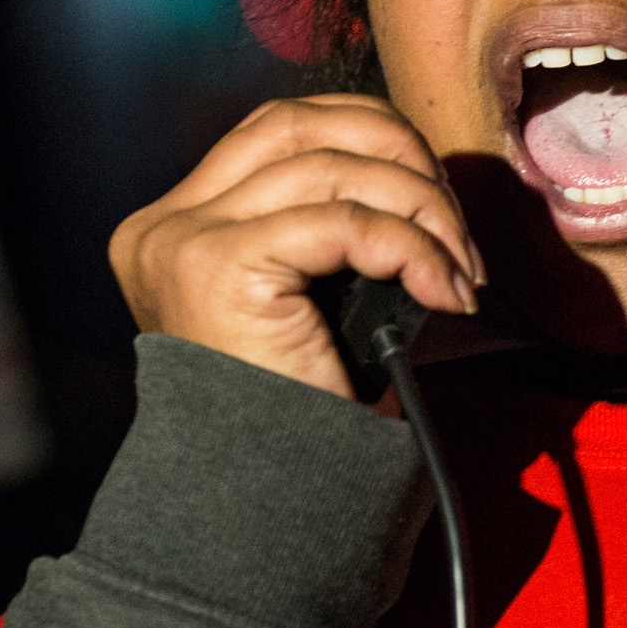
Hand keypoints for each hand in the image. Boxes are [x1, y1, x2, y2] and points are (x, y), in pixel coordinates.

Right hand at [110, 95, 485, 399]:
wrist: (272, 502)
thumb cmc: (301, 412)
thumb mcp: (310, 297)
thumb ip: (326, 225)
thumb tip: (415, 173)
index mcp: (176, 224)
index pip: (279, 130)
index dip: (369, 138)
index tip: (433, 195)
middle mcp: (165, 223)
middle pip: (299, 125)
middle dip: (397, 155)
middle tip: (454, 223)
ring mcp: (185, 240)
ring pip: (333, 169)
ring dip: (422, 209)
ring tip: (461, 269)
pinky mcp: (221, 265)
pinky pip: (347, 223)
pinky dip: (414, 248)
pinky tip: (445, 292)